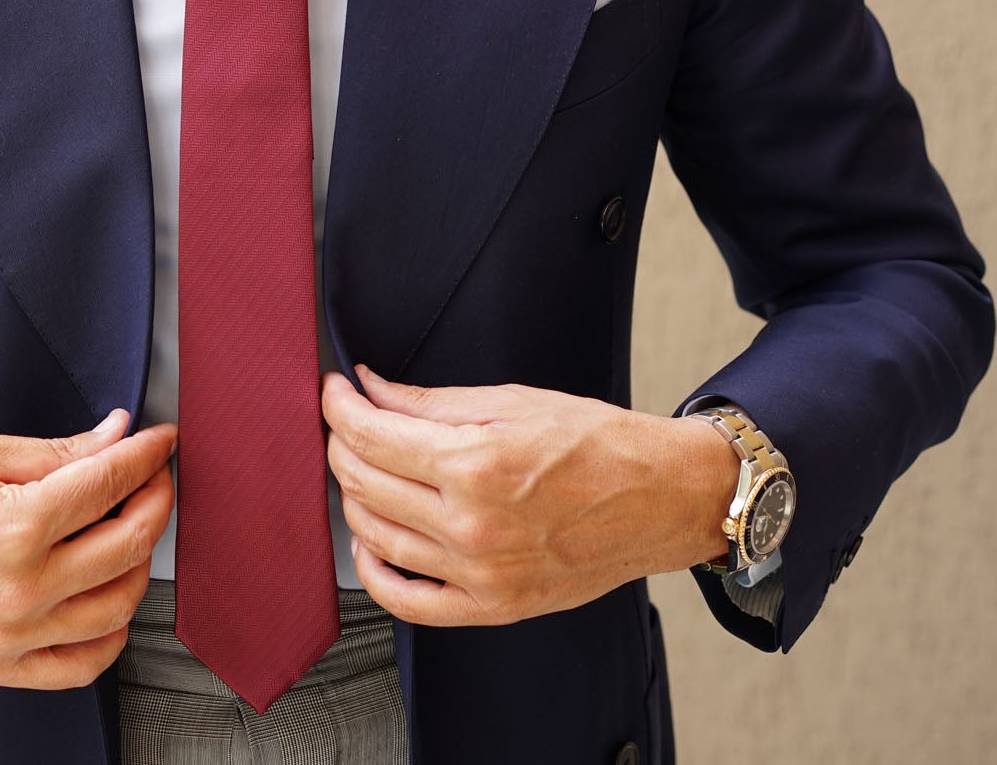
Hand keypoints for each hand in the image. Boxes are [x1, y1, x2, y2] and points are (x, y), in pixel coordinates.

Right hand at [0, 410, 176, 688]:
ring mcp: (10, 638)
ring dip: (140, 564)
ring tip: (128, 530)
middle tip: (152, 477)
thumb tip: (112, 438)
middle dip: (154, 500)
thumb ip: (52, 452)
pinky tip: (108, 600)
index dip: (147, 456)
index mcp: (14, 525)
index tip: (160, 441)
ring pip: (118, 607)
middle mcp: (20, 589)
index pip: (111, 485)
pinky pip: (80, 666)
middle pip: (129, 544)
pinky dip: (110, 635)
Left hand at [320, 366, 734, 625]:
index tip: (335, 391)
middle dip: (342, 444)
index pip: (371, 436)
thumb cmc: (598, 444)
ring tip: (359, 470)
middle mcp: (473, 525)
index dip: (339, 407)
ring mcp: (481, 574)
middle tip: (346, 423)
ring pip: (375, 537)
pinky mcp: (493, 606)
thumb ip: (430, 402)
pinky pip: (407, 602)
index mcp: (477, 464)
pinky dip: (374, 572)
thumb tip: (372, 390)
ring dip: (352, 498)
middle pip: (364, 484)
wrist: (661, 499)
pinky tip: (370, 542)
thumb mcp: (512, 401)